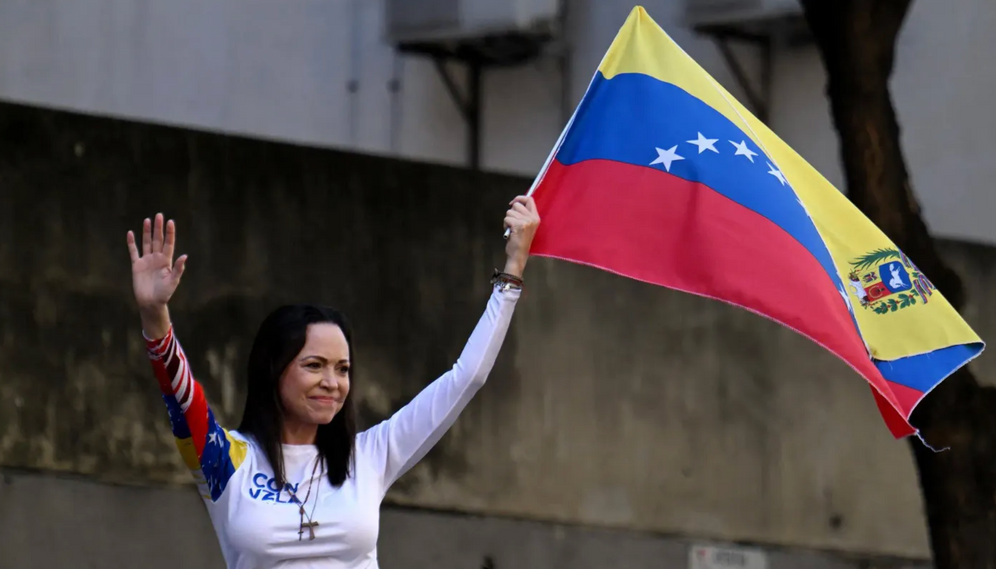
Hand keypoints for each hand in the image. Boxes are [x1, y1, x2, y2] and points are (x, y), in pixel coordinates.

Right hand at [127, 213, 186, 336]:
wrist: (151, 302)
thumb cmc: (165, 293)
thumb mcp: (173, 281)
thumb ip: (178, 268)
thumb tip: (184, 256)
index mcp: (167, 261)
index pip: (169, 243)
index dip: (170, 233)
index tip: (170, 221)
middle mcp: (157, 258)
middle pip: (157, 240)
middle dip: (158, 228)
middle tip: (159, 215)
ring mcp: (146, 260)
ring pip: (146, 243)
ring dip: (146, 232)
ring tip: (148, 220)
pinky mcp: (136, 265)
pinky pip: (133, 251)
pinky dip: (131, 243)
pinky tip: (131, 233)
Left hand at [503, 195, 540, 277]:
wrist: (519, 255)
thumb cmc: (520, 241)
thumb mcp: (526, 226)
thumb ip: (524, 214)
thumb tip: (515, 203)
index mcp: (536, 218)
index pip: (530, 199)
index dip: (519, 198)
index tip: (512, 203)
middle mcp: (532, 218)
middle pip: (517, 205)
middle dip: (511, 212)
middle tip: (512, 222)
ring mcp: (526, 221)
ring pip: (510, 212)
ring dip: (508, 220)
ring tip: (511, 229)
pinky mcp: (518, 225)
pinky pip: (507, 219)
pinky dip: (505, 225)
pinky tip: (509, 232)